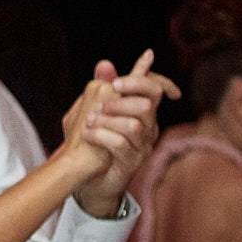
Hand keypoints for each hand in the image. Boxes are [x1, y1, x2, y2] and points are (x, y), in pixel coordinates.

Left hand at [62, 51, 178, 216]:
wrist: (86, 178)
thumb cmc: (92, 143)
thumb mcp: (93, 113)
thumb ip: (101, 89)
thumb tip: (104, 63)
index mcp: (141, 113)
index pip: (154, 89)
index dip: (146, 78)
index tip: (120, 80)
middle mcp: (148, 128)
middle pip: (146, 104)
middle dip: (120, 100)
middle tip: (98, 104)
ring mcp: (142, 147)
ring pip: (134, 125)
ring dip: (107, 120)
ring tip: (88, 122)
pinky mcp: (131, 163)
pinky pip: (120, 144)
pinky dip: (101, 136)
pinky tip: (88, 134)